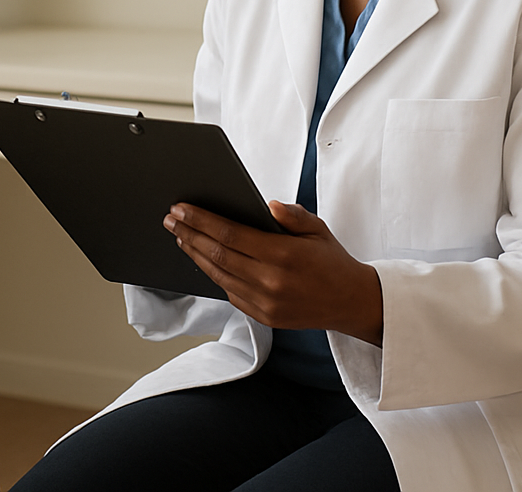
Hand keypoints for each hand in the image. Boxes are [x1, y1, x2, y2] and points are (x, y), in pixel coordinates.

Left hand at [165, 201, 383, 345]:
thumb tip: (267, 204)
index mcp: (283, 255)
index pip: (230, 234)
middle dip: (189, 234)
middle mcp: (271, 281)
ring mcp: (265, 303)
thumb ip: (292, 214)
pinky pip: (230, 292)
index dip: (201, 220)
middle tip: (170, 220)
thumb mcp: (318, 228)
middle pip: (217, 254)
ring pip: (218, 275)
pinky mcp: (264, 317)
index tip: (181, 208)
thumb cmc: (332, 261)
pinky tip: (203, 259)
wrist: (352, 303)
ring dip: (195, 254)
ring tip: (181, 236)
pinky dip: (213, 274)